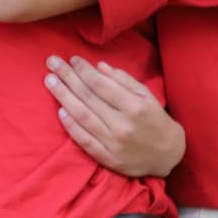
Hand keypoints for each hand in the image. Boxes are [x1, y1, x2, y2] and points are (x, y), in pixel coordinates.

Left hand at [44, 56, 184, 176]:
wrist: (168, 155)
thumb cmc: (156, 120)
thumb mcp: (147, 96)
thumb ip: (124, 80)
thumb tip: (99, 66)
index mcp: (135, 106)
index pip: (101, 84)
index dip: (83, 70)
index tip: (71, 59)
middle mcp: (123, 124)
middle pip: (88, 97)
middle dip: (67, 77)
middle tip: (52, 63)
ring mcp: (113, 143)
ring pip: (82, 116)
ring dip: (63, 96)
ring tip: (49, 81)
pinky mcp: (107, 158)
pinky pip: (83, 140)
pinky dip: (70, 125)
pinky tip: (60, 110)